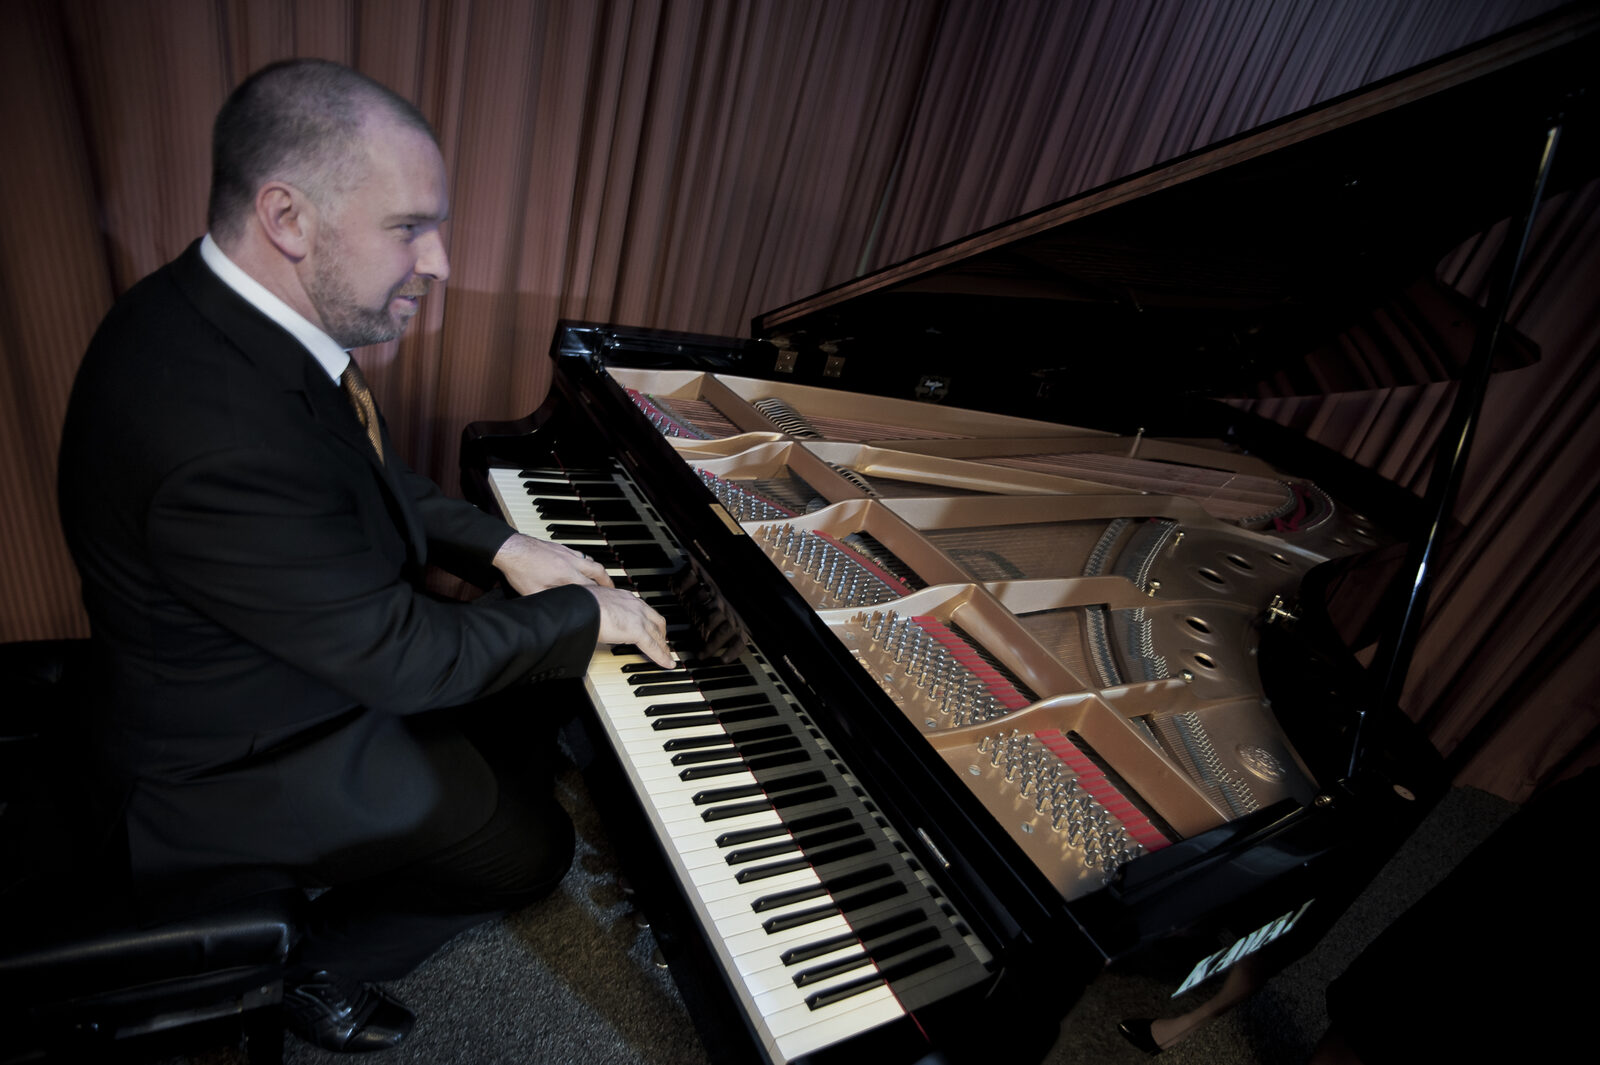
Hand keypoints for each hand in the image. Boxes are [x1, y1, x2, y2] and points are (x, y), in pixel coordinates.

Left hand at [492, 532, 613, 594]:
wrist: (512, 549)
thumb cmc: (521, 571)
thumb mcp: (535, 594)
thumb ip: (552, 601)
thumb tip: (560, 611)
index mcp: (567, 575)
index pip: (590, 588)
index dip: (600, 595)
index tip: (606, 602)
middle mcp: (570, 562)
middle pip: (598, 570)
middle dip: (608, 580)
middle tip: (613, 588)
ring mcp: (566, 552)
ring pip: (590, 560)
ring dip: (597, 569)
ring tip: (600, 577)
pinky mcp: (560, 547)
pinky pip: (580, 554)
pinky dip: (585, 560)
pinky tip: (582, 564)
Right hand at [588, 586, 675, 668]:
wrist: (581, 606)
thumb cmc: (581, 604)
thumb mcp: (594, 604)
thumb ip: (600, 611)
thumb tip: (594, 619)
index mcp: (624, 596)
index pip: (643, 609)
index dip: (649, 620)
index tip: (651, 627)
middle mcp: (635, 605)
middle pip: (656, 621)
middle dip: (661, 633)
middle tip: (663, 642)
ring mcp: (638, 618)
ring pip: (657, 635)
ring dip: (664, 646)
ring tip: (667, 656)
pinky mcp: (637, 631)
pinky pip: (653, 647)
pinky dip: (662, 657)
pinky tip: (667, 664)